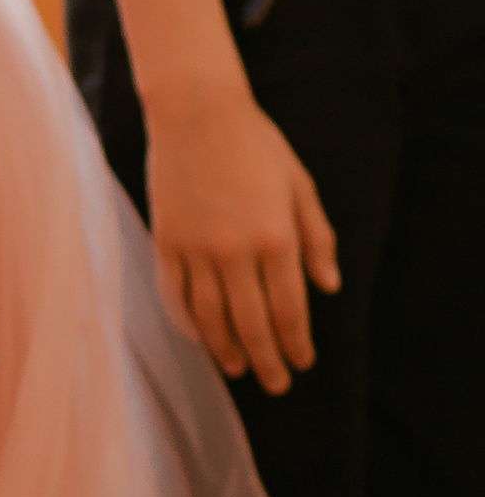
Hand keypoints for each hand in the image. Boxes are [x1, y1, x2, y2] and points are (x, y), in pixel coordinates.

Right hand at [145, 85, 337, 392]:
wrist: (196, 112)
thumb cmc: (256, 144)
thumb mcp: (300, 186)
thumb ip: (317, 238)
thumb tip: (329, 286)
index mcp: (276, 237)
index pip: (289, 308)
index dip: (296, 343)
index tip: (303, 362)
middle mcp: (236, 251)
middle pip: (252, 323)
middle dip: (266, 360)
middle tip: (275, 384)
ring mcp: (197, 248)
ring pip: (210, 317)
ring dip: (225, 349)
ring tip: (236, 369)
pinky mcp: (166, 241)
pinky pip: (175, 295)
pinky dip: (187, 323)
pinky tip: (199, 338)